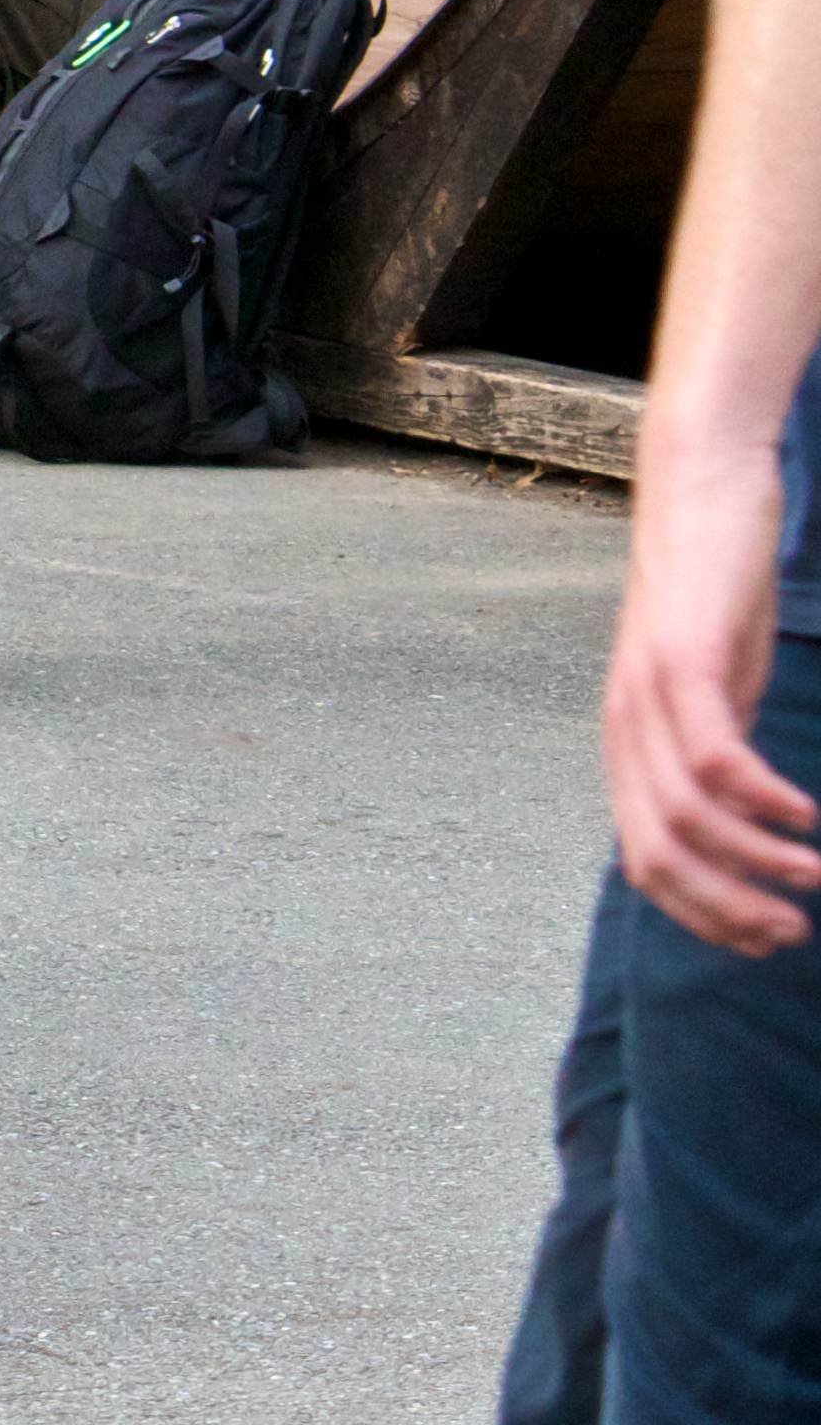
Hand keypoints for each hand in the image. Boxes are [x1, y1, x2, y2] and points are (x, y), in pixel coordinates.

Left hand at [604, 418, 820, 949]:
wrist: (703, 484)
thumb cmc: (715, 588)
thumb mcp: (713, 683)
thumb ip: (715, 746)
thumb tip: (740, 814)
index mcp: (627, 744)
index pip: (645, 864)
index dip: (704, 917)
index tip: (765, 940)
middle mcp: (623, 727)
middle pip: (659, 859)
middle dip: (728, 912)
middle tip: (793, 932)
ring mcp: (645, 694)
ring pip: (688, 819)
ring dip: (759, 865)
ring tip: (815, 878)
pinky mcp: (682, 658)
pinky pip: (714, 758)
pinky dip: (764, 801)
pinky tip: (805, 816)